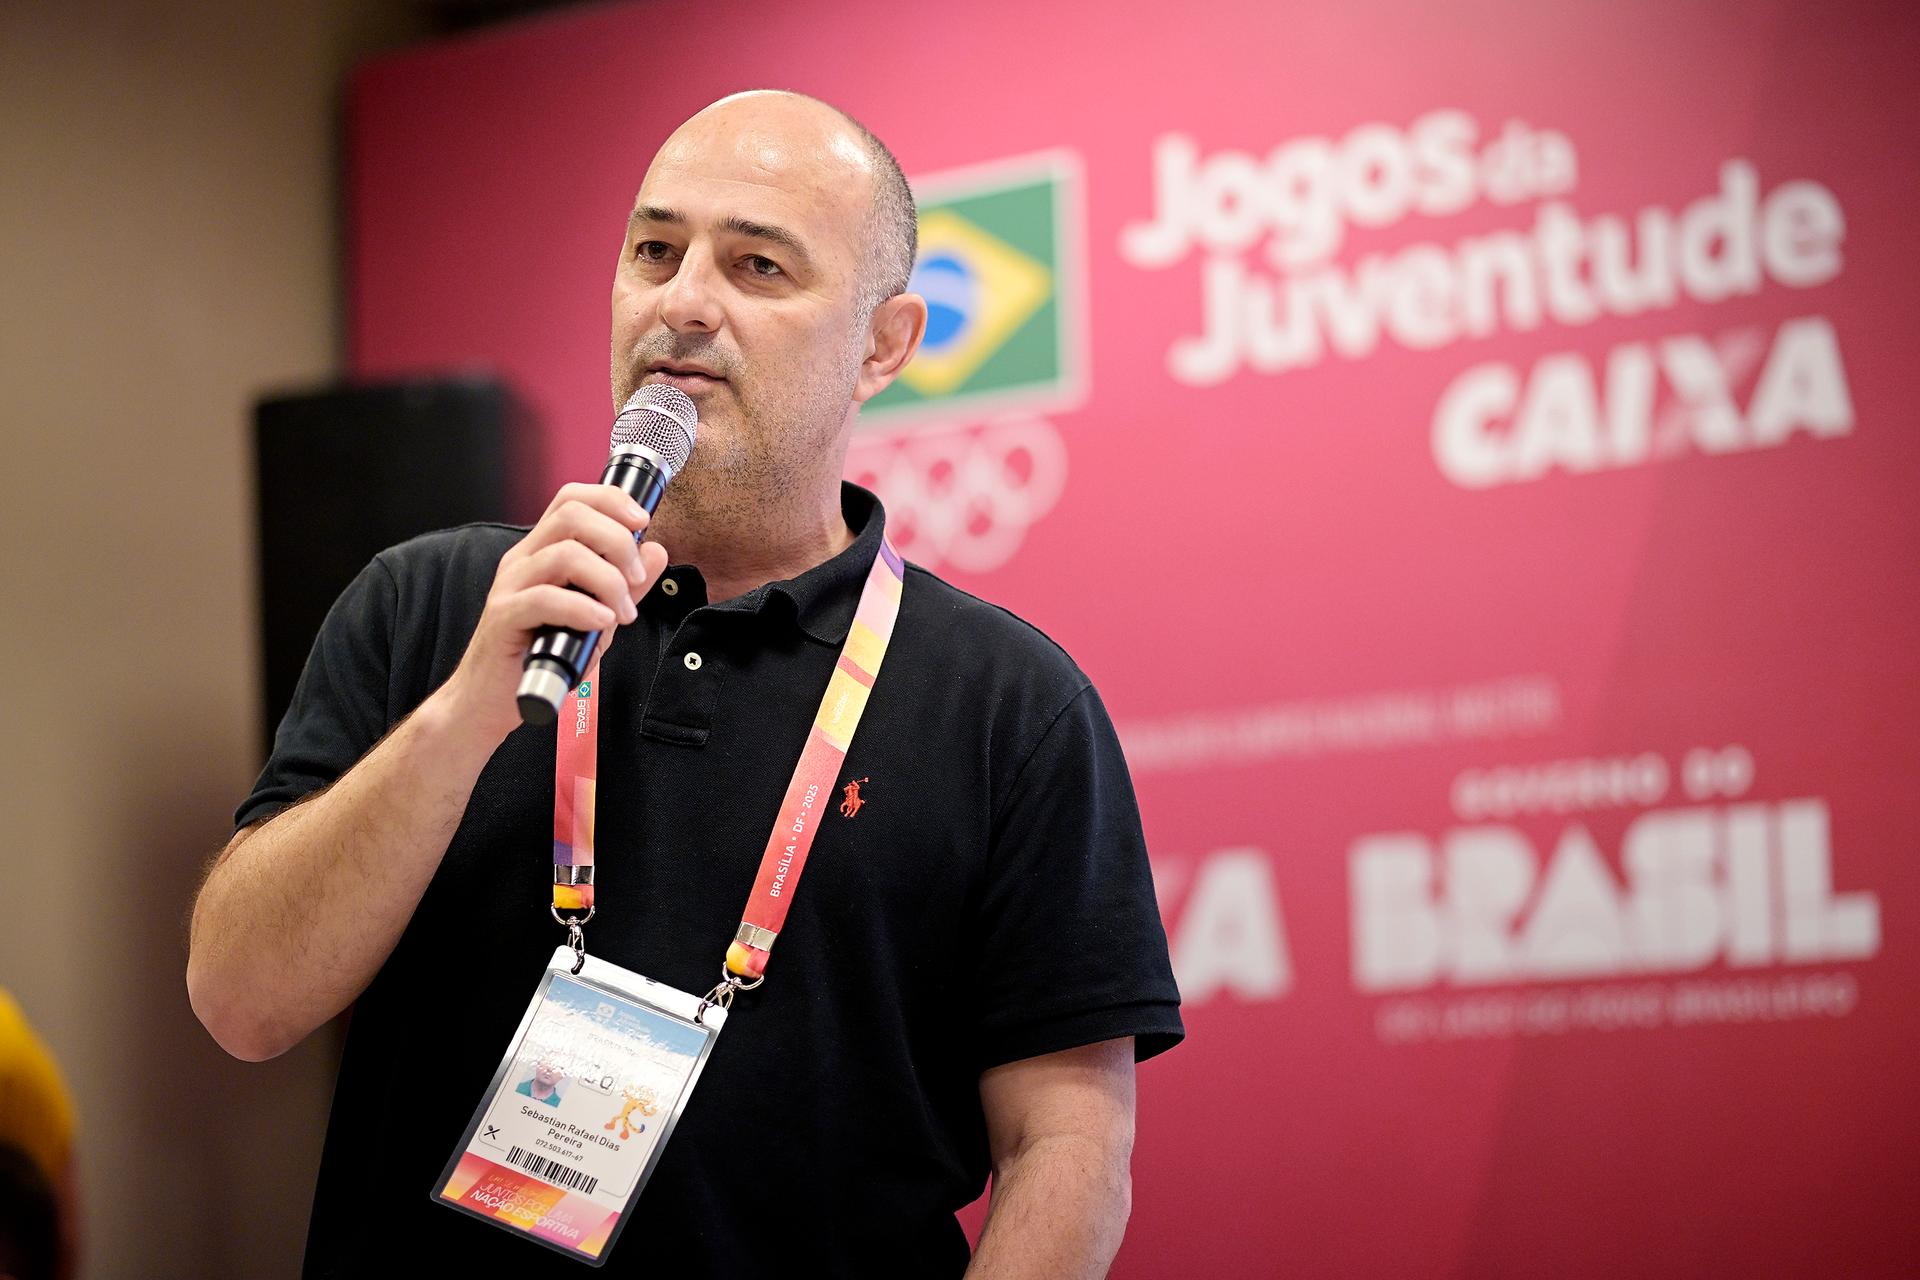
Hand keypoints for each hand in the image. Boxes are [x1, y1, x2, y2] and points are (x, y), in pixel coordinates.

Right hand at [439, 483, 669, 741]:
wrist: (491, 697)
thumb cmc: (540, 654)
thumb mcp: (596, 614)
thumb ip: (626, 585)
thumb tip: (656, 551)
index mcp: (542, 549)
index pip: (573, 499)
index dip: (611, 500)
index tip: (643, 521)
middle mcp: (524, 559)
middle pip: (572, 515)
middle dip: (617, 541)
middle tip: (636, 578)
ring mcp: (510, 585)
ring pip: (564, 554)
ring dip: (607, 581)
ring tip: (621, 614)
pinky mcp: (503, 617)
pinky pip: (544, 599)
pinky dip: (582, 608)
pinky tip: (600, 623)